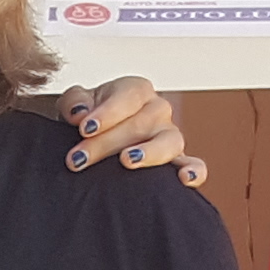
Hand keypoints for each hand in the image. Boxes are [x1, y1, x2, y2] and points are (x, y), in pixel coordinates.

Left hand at [67, 75, 211, 189]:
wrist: (94, 142)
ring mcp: (170, 136)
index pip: (127, 97)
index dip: (106, 113)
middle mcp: (158, 110)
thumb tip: (80, 115)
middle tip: (78, 159)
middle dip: (106, 143)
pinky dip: (194, 171)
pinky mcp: (177, 160)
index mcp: (136, 90)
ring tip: (127, 161)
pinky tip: (184, 179)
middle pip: (140, 124)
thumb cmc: (87, 121)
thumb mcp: (76, 105)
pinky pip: (194, 165)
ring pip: (170, 141)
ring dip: (149, 152)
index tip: (84, 129)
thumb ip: (74, 103)